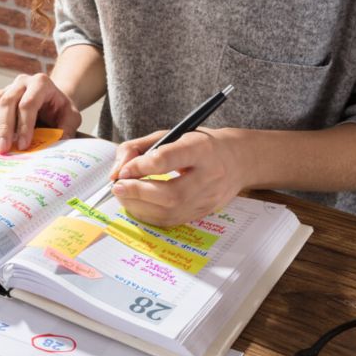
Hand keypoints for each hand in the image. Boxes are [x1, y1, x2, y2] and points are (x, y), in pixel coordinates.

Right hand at [0, 73, 81, 153]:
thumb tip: (58, 144)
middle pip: (6, 101)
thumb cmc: (60, 110)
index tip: (23, 145)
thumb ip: (67, 129)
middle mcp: (22, 82)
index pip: (28, 104)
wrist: (52, 101)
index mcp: (41, 84)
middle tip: (3, 149)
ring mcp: (6, 87)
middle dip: (3, 128)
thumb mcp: (71, 117)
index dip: (24, 125)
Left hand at [109, 128, 248, 226]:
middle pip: (170, 194)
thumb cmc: (199, 145)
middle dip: (137, 192)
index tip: (123, 170)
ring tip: (124, 195)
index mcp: (202, 149)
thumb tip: (116, 172)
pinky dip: (148, 214)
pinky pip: (171, 221)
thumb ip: (138, 148)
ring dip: (138, 206)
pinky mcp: (203, 213)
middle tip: (117, 187)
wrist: (238, 160)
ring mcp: (208, 198)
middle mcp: (209, 176)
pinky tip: (138, 204)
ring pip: (169, 211)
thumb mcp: (170, 134)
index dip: (140, 166)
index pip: (168, 159)